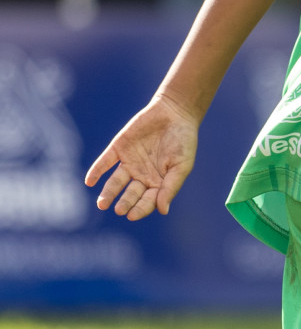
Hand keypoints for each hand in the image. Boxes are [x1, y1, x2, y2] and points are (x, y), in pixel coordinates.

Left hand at [85, 95, 198, 219]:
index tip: (131, 215)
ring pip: (115, 182)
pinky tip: (90, 181)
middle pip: (130, 193)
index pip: (147, 201)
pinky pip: (105, 162)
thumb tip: (163, 211)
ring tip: (102, 203)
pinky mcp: (118, 148)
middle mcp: (141, 175)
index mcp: (158, 181)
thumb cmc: (183, 140)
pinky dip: (96, 171)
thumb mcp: (181, 165)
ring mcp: (129, 162)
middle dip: (124, 202)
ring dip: (108, 193)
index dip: (139, 209)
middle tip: (119, 209)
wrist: (175, 112)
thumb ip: (171, 187)